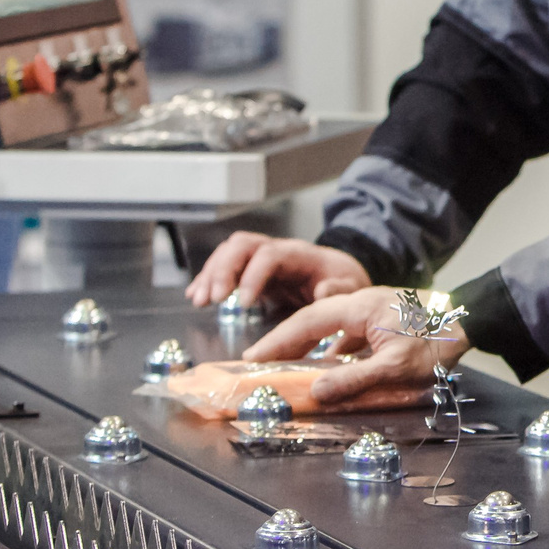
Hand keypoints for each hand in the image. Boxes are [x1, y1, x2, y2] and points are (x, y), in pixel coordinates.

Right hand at [184, 232, 369, 311]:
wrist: (341, 275)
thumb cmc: (344, 282)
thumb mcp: (352, 287)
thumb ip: (340, 290)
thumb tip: (322, 292)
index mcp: (299, 254)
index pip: (269, 255)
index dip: (253, 276)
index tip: (244, 302)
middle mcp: (276, 251)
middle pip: (242, 246)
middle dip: (223, 270)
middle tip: (213, 298)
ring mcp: (260, 259)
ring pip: (228, 253)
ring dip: (210, 275)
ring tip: (199, 300)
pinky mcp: (250, 271)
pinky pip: (224, 267)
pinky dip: (208, 279)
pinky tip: (196, 295)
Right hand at [238, 284, 471, 408]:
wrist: (472, 322)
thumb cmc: (437, 343)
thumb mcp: (395, 368)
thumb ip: (354, 379)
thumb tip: (315, 392)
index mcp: (359, 308)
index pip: (308, 322)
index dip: (278, 340)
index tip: (254, 358)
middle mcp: (361, 303)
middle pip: (313, 320)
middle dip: (284, 341)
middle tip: (258, 361)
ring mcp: (373, 311)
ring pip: (331, 325)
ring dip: (308, 344)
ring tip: (287, 365)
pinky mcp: (385, 320)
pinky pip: (349, 333)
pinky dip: (332, 348)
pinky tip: (331, 366)